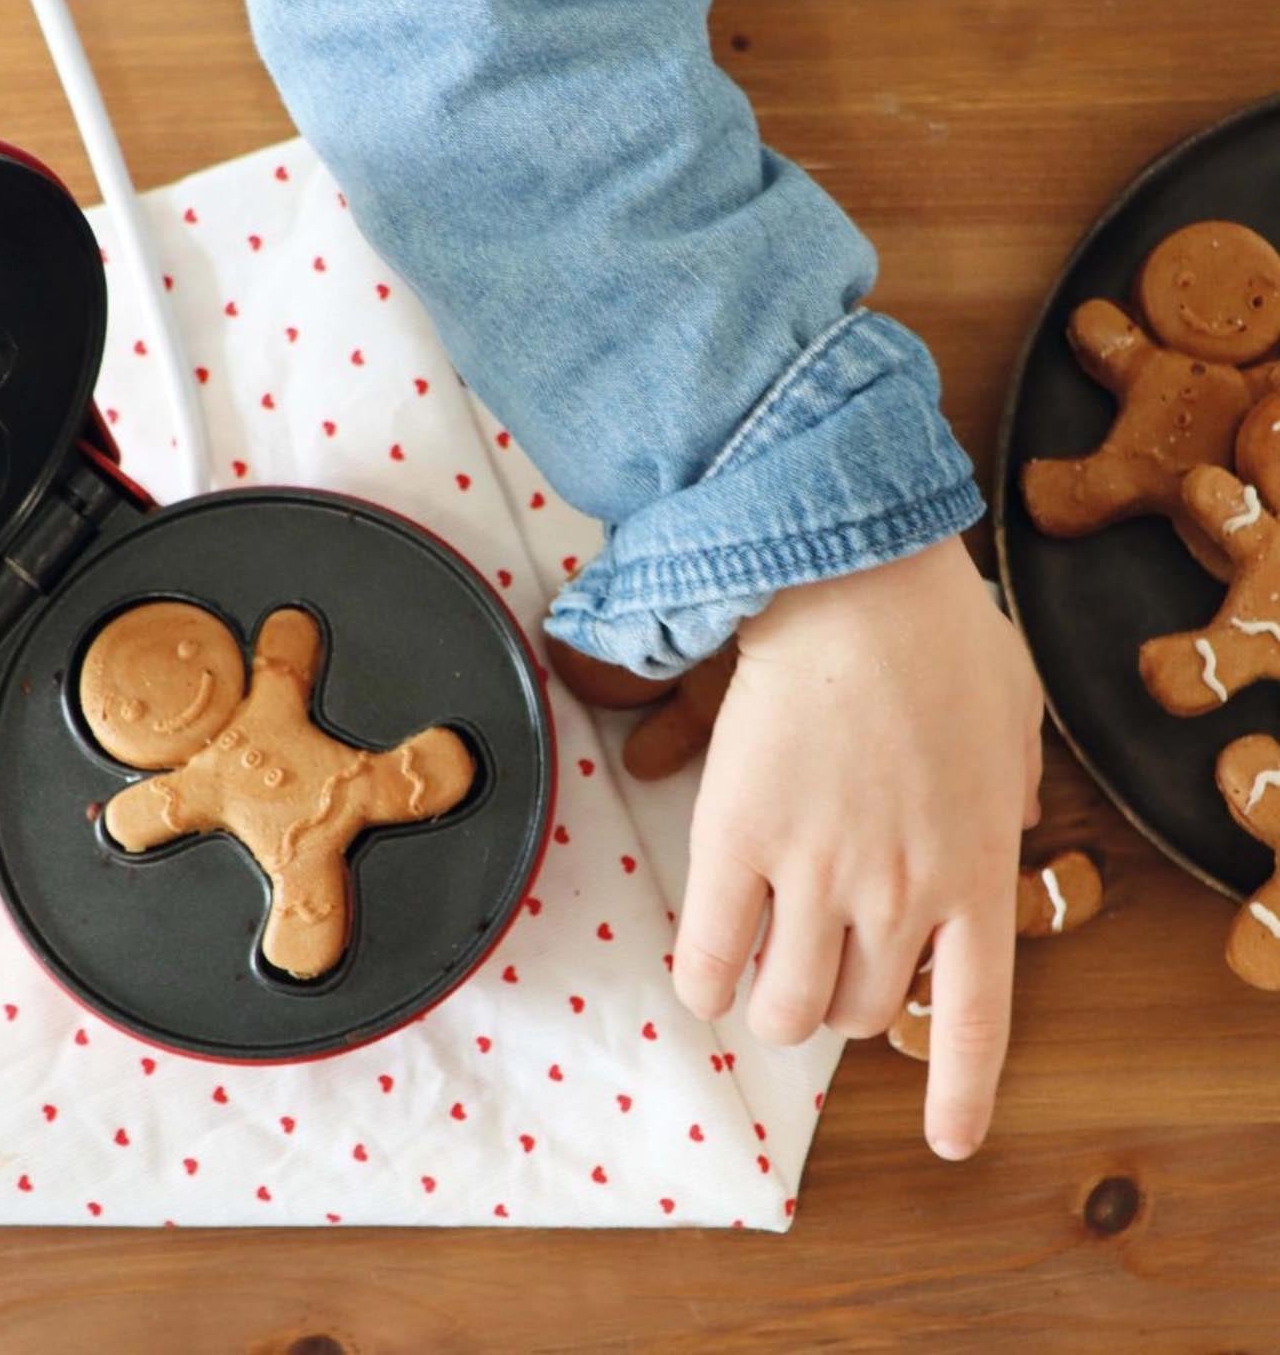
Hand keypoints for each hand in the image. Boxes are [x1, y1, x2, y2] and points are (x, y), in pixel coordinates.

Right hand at [671, 535, 1043, 1159]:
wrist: (850, 580)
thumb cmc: (938, 632)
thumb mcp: (1015, 717)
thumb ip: (1015, 791)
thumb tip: (1005, 824)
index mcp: (976, 868)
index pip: (975, 1018)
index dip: (959, 1093)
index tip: (946, 1139)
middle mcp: (900, 893)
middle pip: (859, 1016)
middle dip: (837, 1004)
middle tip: (819, 963)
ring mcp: (816, 875)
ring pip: (785, 1009)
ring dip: (770, 1004)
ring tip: (760, 966)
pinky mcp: (736, 843)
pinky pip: (709, 960)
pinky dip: (703, 982)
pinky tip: (703, 968)